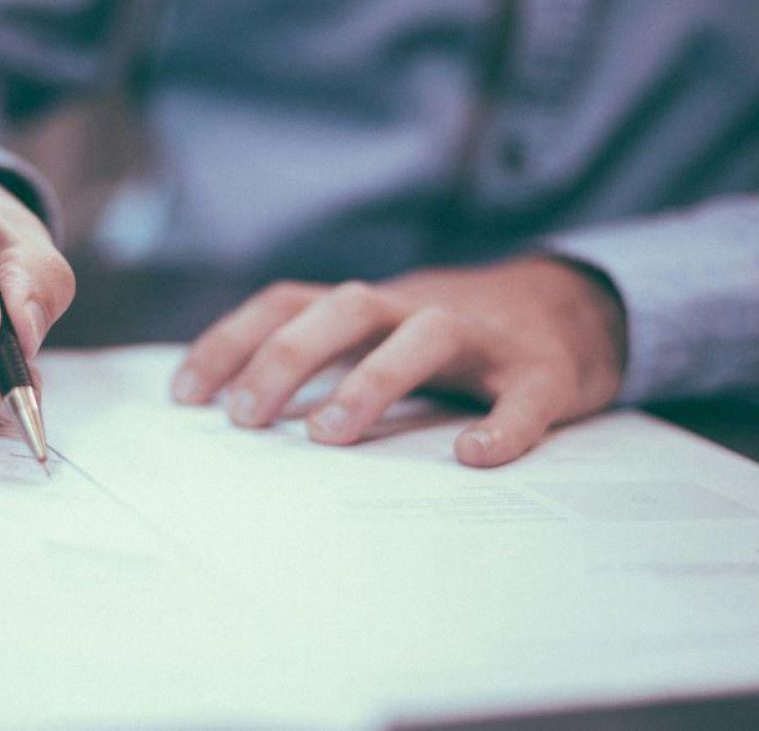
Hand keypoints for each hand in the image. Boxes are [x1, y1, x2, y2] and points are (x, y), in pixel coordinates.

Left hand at [170, 258, 626, 465]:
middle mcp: (418, 308)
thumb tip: (234, 413)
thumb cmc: (452, 341)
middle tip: (245, 418)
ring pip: (426, 335)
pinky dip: (502, 424)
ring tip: (329, 435)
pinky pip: (524, 395)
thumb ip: (322, 360)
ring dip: (373, 378)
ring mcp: (483, 337)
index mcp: (371, 306)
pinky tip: (474, 456)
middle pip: (346, 307)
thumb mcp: (379, 336)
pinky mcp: (543, 371)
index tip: (185, 395)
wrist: (573, 309)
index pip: (288, 302)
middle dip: (288, 356)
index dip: (233, 341)